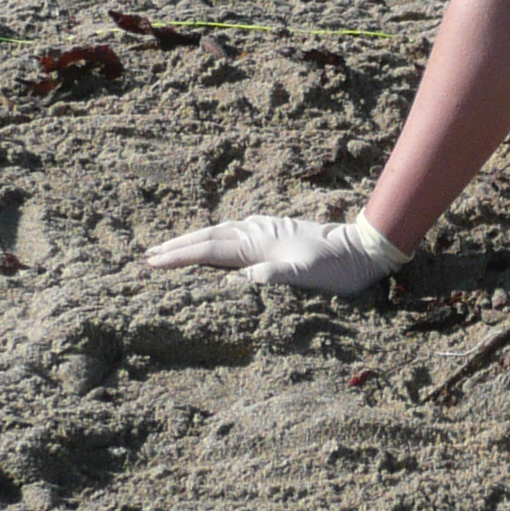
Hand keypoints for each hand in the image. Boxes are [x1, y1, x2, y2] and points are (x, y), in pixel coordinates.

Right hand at [142, 212, 409, 292]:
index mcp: (257, 242)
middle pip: (207, 237)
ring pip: (219, 233)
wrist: (362, 249)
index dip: (178, 258)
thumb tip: (233, 281)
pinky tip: (212, 243)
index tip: (150, 264)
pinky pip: (232, 233)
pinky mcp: (273, 231)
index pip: (208, 250)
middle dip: (177, 247)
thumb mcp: (304, 275)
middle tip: (147, 255)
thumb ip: (270, 276)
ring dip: (193, 241)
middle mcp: (256, 231)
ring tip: (170, 249)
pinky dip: (213, 239)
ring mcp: (265, 229)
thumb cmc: (335, 267)